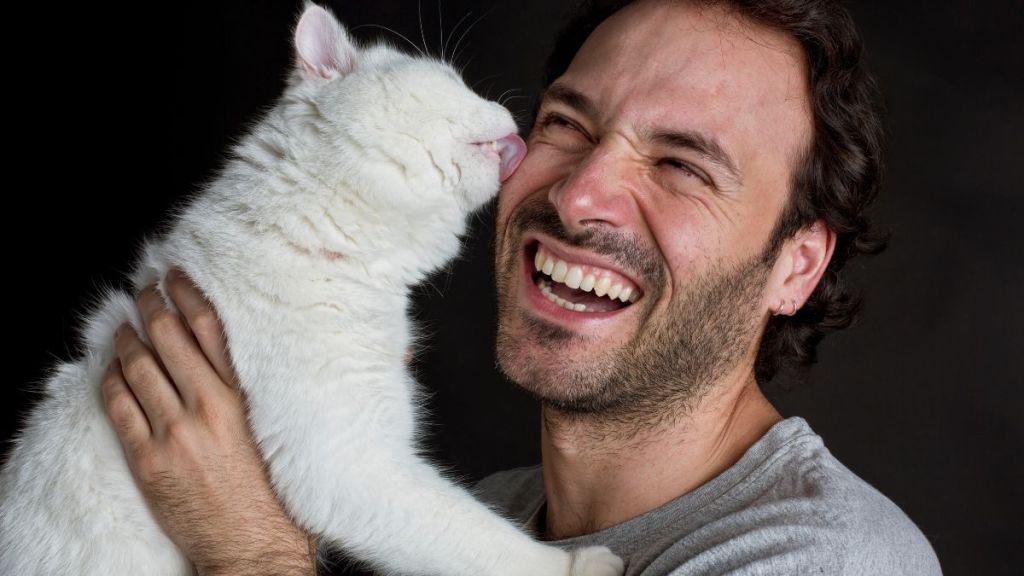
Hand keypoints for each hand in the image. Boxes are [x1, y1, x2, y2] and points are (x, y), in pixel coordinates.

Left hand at [101, 269, 314, 574]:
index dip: (189, 295)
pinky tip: (112, 368)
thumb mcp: (307, 434)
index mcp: (248, 397)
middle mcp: (210, 407)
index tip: (176, 277)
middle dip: (151, 305)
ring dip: (127, 338)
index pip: (212, 327)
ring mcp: (175, 433)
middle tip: (144, 289)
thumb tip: (407, 353)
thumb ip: (329, 390)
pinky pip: (119, 406)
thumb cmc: (285, 497)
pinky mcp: (149, 460)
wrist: (255, 551)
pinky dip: (111, 379)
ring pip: (139, 366)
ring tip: (124, 324)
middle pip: (169, 336)